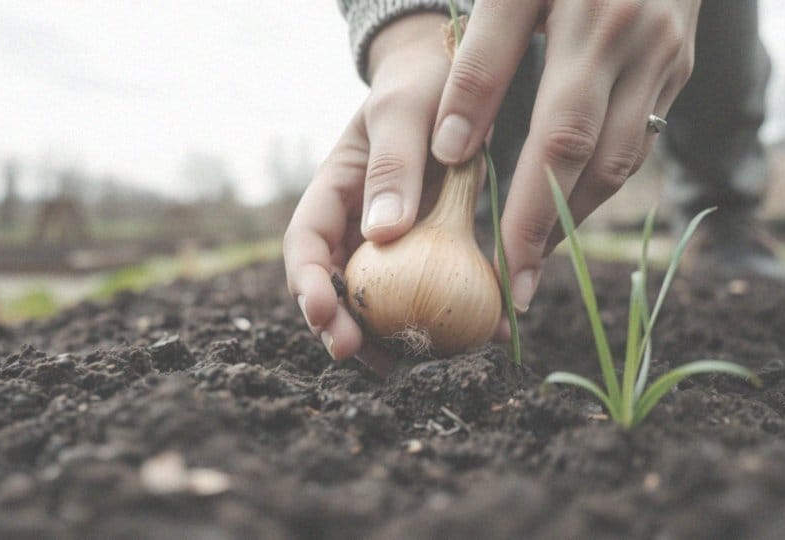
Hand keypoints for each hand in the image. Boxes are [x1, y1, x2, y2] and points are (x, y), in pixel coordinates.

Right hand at [283, 13, 450, 373]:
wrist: (465, 85)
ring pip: (379, 301)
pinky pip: (437, 291)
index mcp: (335, 190)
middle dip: (337, 326)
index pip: (305, 242)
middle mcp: (357, 224)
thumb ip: (392, 165)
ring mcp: (394, 244)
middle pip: (334, 285)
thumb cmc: (425, 86)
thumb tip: (381, 233)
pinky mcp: (435, 254)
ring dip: (385, 337)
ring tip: (404, 365)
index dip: (306, 282)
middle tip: (357, 355)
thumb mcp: (406, 112)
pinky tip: (479, 336)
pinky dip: (452, 317)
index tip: (322, 312)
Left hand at [431, 0, 699, 316]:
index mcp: (592, 26)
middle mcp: (639, 49)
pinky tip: (567, 198)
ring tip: (535, 255)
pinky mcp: (676, 66)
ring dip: (578, 210)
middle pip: (594, 164)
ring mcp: (667, 60)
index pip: (556, 142)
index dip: (529, 212)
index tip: (502, 269)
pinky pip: (638, 136)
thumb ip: (482, 63)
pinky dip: (601, 175)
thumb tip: (454, 148)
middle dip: (553, 232)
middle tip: (519, 287)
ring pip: (623, 158)